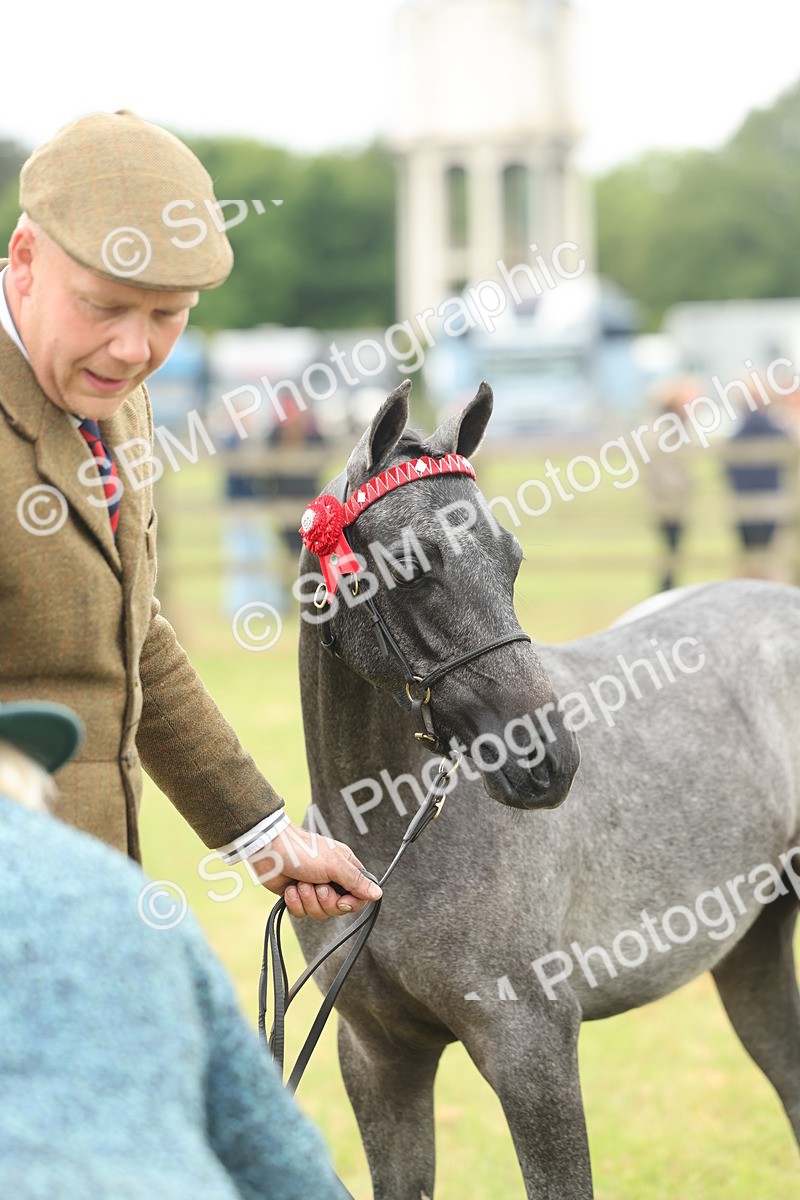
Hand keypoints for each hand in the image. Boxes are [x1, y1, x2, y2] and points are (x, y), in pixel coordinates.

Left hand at [248, 823, 381, 919]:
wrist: (271, 850)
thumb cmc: (304, 851)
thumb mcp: (335, 865)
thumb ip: (356, 881)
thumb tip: (378, 893)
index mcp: (345, 870)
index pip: (359, 897)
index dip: (350, 904)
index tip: (341, 900)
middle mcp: (332, 881)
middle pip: (338, 909)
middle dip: (325, 901)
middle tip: (317, 886)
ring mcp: (314, 890)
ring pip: (319, 913)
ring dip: (308, 900)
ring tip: (301, 884)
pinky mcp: (297, 897)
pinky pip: (302, 913)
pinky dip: (295, 902)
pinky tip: (290, 888)